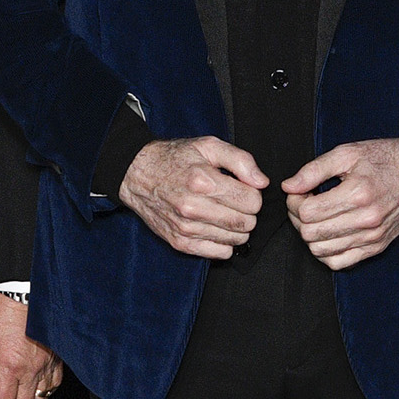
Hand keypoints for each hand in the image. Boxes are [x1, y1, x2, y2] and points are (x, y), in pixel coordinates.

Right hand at [120, 136, 268, 259]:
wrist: (137, 174)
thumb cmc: (175, 158)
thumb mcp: (209, 146)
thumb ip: (241, 161)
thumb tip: (261, 183)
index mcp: (203, 181)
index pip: (252, 202)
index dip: (253, 195)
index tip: (243, 189)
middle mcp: (193, 208)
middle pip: (246, 223)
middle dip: (248, 212)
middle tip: (235, 201)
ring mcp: (186, 228)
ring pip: (236, 240)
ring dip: (237, 228)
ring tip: (224, 212)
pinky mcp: (180, 243)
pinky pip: (219, 253)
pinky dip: (224, 242)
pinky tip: (215, 227)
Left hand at [276, 138, 398, 270]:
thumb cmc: (385, 159)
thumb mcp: (347, 153)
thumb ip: (314, 170)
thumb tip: (289, 186)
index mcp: (357, 194)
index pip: (307, 212)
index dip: (295, 202)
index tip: (300, 192)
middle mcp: (366, 220)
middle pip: (311, 233)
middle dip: (298, 218)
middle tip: (305, 204)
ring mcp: (372, 237)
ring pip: (321, 251)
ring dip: (310, 236)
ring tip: (316, 218)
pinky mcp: (376, 247)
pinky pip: (340, 262)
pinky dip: (326, 252)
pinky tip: (328, 234)